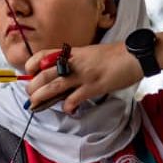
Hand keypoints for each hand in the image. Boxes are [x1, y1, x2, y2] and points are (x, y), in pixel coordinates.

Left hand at [24, 42, 143, 114]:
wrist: (134, 55)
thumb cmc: (113, 55)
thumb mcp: (88, 53)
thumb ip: (74, 61)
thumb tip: (61, 74)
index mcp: (72, 53)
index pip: (43, 55)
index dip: (32, 64)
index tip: (28, 73)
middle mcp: (74, 63)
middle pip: (44, 74)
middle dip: (32, 86)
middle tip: (30, 95)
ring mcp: (83, 75)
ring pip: (54, 86)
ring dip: (41, 96)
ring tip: (35, 103)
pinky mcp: (93, 87)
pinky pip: (74, 98)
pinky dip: (67, 106)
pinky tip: (67, 109)